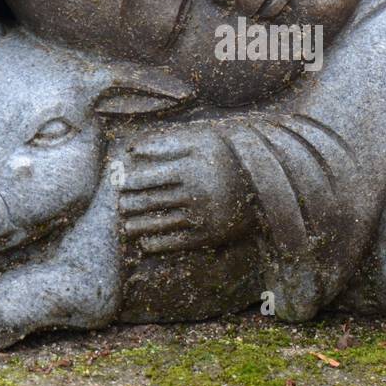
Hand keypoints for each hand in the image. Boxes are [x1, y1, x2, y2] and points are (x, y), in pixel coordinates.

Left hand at [117, 125, 252, 253]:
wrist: (266, 183)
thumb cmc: (228, 155)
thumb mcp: (201, 140)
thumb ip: (166, 143)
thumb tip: (132, 149)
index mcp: (189, 168)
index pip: (147, 179)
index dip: (128, 183)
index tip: (119, 184)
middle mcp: (194, 194)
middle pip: (150, 202)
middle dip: (129, 205)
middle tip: (120, 206)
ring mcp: (202, 216)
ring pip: (159, 224)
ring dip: (138, 227)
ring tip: (126, 226)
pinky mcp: (209, 235)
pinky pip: (176, 243)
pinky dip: (157, 245)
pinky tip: (145, 244)